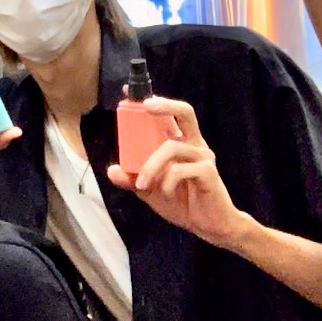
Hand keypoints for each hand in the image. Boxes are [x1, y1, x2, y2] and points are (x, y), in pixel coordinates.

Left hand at [106, 98, 245, 248]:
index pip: (168, 115)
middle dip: (165, 104)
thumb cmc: (182, 203)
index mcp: (180, 143)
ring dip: (151, 166)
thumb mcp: (150, 191)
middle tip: (145, 105)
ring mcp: (203, 156)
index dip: (151, 100)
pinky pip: (182, 169)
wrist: (209, 227)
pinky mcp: (208, 172)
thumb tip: (112, 170)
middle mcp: (194, 144)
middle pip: (185, 112)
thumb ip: (132, 178)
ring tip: (142, 184)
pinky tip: (167, 193)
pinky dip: (168, 181)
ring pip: (171, 147)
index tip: (128, 93)